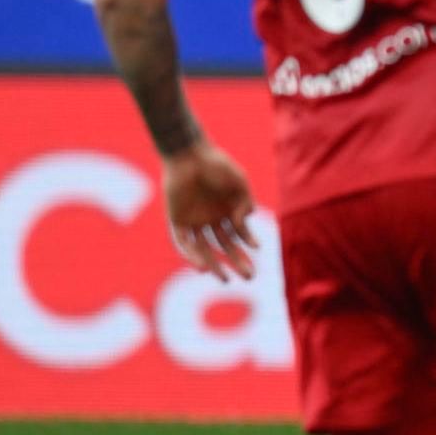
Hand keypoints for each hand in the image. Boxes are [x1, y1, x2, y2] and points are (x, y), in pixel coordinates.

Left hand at [162, 140, 258, 280]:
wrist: (189, 154)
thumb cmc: (217, 164)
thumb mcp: (239, 182)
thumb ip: (244, 202)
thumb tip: (243, 222)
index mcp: (227, 210)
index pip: (240, 233)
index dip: (249, 242)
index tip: (257, 250)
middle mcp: (211, 218)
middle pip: (225, 246)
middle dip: (238, 261)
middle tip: (250, 277)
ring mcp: (194, 221)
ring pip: (204, 249)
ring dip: (215, 265)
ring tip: (225, 280)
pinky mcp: (178, 220)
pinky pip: (184, 242)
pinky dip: (192, 255)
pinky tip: (203, 266)